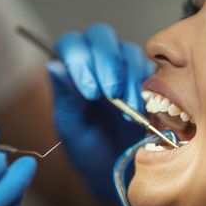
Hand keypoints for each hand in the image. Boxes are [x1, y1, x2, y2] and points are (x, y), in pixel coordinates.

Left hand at [47, 23, 153, 199]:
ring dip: (129, 78)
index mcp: (71, 68)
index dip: (80, 60)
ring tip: (128, 108)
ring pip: (128, 51)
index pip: (71, 44)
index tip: (89, 91)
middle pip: (101, 36)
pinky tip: (143, 108)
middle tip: (111, 94)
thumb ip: (66, 97)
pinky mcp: (148, 79)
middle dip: (107, 63)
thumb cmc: (88, 148)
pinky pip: (151, 70)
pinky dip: (148, 87)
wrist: (117, 169)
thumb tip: (55, 66)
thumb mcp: (71, 128)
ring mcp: (124, 67)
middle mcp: (97, 60)